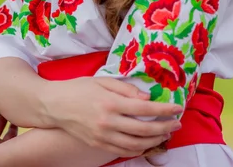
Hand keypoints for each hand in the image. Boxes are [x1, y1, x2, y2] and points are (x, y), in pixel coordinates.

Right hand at [47, 76, 181, 157]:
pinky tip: (146, 143)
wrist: (54, 105)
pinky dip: (138, 149)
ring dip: (155, 141)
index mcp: (111, 102)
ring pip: (136, 144)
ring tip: (165, 134)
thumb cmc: (78, 88)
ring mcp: (103, 136)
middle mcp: (108, 122)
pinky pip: (123, 151)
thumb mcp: (102, 80)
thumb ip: (126, 89)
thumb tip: (147, 99)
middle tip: (177, 123)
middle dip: (165, 127)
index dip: (164, 110)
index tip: (178, 108)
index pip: (145, 110)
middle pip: (144, 130)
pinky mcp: (98, 145)